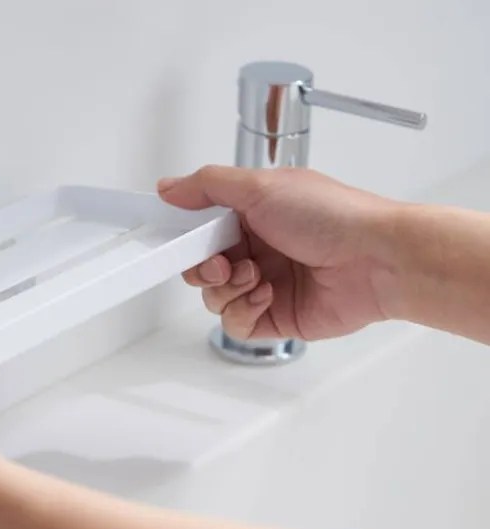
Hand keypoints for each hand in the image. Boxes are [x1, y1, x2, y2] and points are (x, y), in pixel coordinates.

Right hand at [159, 166, 400, 340]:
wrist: (378, 260)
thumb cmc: (333, 217)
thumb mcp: (260, 186)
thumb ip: (207, 186)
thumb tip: (168, 187)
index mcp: (251, 215)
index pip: (199, 229)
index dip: (185, 236)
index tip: (175, 239)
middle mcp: (257, 249)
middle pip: (200, 268)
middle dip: (203, 267)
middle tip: (221, 261)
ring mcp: (265, 285)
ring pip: (214, 298)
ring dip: (227, 287)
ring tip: (256, 275)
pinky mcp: (275, 317)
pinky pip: (235, 324)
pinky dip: (243, 311)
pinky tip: (266, 294)